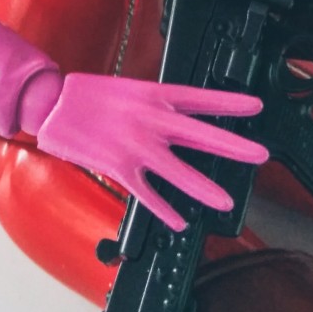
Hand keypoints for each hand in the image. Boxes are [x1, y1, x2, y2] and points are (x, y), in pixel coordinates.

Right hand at [33, 73, 267, 231]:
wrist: (53, 105)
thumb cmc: (89, 95)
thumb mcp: (129, 88)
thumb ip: (156, 104)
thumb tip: (179, 114)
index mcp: (153, 95)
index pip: (200, 99)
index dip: (230, 103)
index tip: (255, 107)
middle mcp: (149, 120)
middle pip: (199, 135)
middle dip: (232, 146)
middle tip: (259, 155)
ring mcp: (135, 146)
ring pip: (177, 171)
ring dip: (203, 187)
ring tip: (226, 201)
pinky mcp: (119, 167)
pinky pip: (147, 194)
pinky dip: (164, 209)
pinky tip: (178, 223)